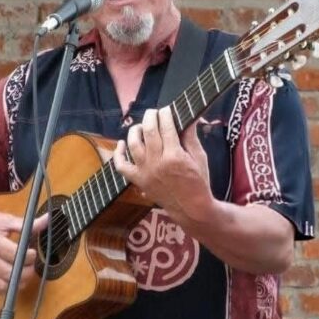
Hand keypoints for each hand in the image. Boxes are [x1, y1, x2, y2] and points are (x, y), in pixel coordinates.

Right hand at [0, 207, 48, 294]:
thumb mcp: (3, 219)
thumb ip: (26, 224)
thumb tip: (46, 220)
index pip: (15, 255)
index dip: (29, 256)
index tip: (32, 251)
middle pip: (10, 274)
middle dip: (27, 271)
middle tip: (31, 264)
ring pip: (3, 286)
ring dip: (19, 282)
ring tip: (24, 272)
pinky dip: (7, 288)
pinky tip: (13, 279)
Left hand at [113, 107, 214, 223]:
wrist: (192, 209)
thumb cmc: (199, 182)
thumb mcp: (200, 157)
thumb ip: (191, 137)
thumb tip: (190, 118)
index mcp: (175, 156)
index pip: (166, 126)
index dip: (166, 114)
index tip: (167, 109)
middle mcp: (157, 162)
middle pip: (149, 131)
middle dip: (151, 116)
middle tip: (154, 112)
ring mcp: (146, 172)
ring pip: (133, 144)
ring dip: (136, 130)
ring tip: (142, 126)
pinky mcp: (139, 181)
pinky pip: (122, 166)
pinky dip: (118, 154)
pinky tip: (122, 143)